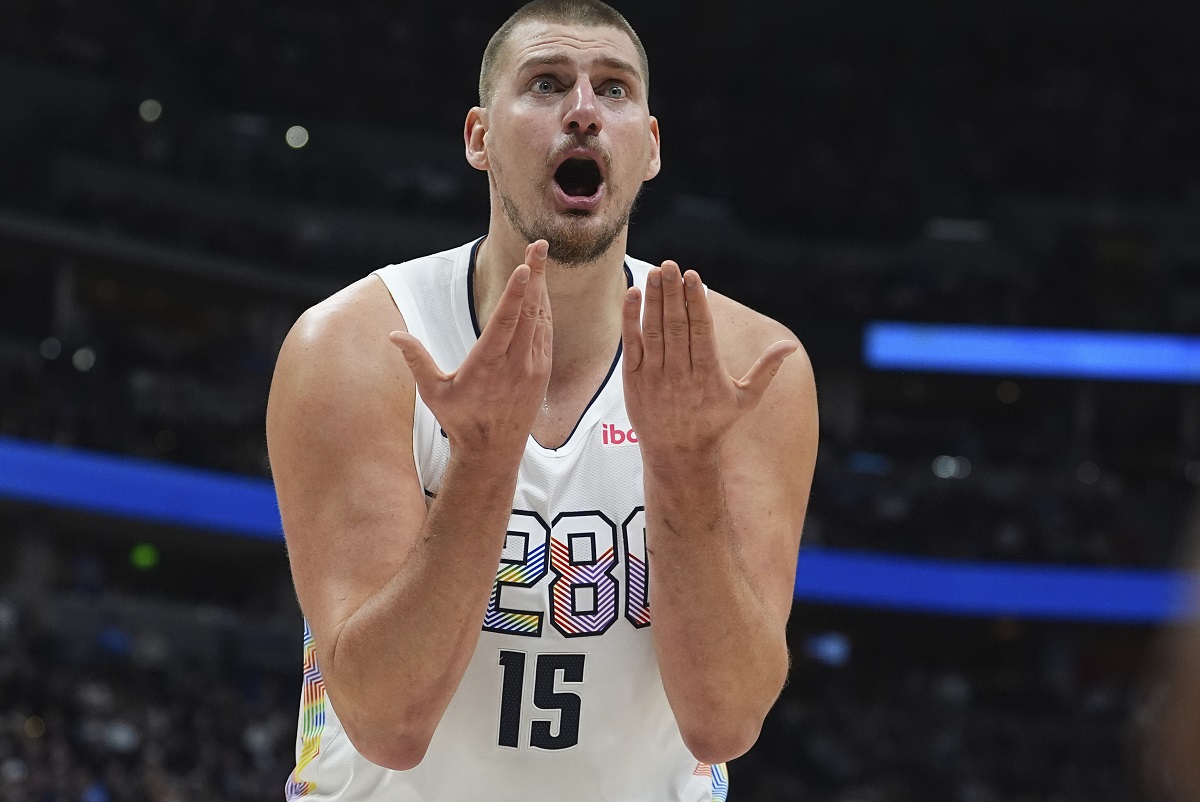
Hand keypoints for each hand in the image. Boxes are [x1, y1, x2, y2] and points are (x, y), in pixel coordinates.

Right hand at [390, 240, 551, 459]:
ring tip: (540, 258)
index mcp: (489, 365)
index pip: (506, 322)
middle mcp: (517, 364)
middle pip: (530, 311)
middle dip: (536, 275)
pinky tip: (542, 291)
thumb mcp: (433, 392)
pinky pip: (546, 332)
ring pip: (541, 319)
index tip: (524, 267)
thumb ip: (416, 360)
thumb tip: (393, 335)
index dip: (516, 293)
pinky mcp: (543, 371)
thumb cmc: (460, 420)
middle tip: (539, 244)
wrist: (493, 451)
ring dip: (541, 288)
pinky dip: (544, 309)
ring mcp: (534, 367)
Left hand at [621, 261, 795, 461]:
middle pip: (676, 326)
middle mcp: (680, 374)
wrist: (678, 454)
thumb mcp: (745, 400)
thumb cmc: (715, 423)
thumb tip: (790, 347)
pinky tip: (632, 295)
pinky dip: (630, 320)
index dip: (696, 302)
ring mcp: (654, 376)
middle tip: (670, 265)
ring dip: (652, 300)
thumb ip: (766, 370)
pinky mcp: (633, 380)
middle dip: (672, 294)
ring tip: (654, 273)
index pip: (701, 331)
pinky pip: (631, 345)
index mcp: (708, 375)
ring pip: (653, 331)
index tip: (693, 276)